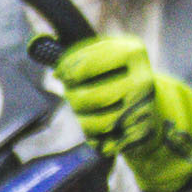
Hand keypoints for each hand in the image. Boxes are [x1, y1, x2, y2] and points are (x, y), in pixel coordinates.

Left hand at [50, 34, 191, 191]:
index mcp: (133, 52)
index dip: (66, 69)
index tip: (61, 73)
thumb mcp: (107, 55)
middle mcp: (142, 80)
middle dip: (73, 96)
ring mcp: (142, 109)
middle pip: (87, 96)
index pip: (85, 62)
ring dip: (81, 117)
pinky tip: (96, 126)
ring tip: (83, 110)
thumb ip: (78, 53)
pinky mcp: (138, 134)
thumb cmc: (119, 77)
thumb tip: (38, 49)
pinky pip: (102, 141)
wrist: (152, 109)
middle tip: (72, 93)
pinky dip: (93, 136)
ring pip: (93, 122)